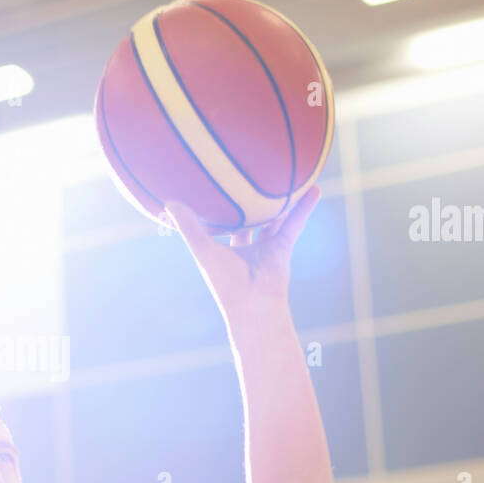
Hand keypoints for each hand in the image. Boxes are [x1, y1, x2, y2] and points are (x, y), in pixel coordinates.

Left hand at [164, 185, 320, 331]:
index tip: (214, 191)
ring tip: (287, 177)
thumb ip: (189, 227)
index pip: (219, 226)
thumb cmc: (225, 280)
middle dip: (249, 205)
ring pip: (275, 218)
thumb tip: (168, 202)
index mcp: (223, 250)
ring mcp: (265, 248)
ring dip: (281, 201)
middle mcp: (245, 249)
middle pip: (248, 221)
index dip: (217, 211)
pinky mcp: (282, 248)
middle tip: (250, 180)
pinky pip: (295, 222)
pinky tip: (315, 188)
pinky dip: (305, 208)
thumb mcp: (203, 249)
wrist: (254, 305)